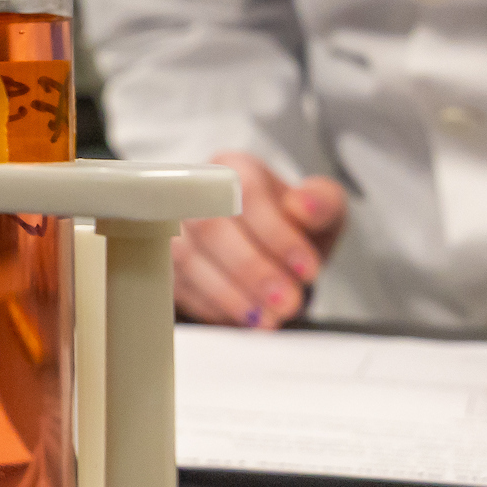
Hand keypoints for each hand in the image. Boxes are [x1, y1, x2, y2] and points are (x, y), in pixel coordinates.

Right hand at [173, 154, 345, 328]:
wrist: (267, 250)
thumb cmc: (291, 225)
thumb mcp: (321, 210)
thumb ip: (322, 202)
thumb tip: (304, 205)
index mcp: (234, 168)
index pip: (247, 193)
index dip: (277, 234)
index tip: (308, 269)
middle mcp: (195, 191)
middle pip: (211, 226)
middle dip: (252, 269)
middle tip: (288, 302)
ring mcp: (173, 227)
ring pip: (190, 259)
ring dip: (231, 294)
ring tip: (269, 318)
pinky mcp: (164, 263)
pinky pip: (180, 286)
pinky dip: (214, 307)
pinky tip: (245, 318)